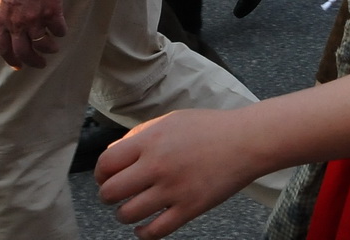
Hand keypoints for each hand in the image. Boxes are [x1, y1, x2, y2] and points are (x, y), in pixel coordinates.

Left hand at [0, 0, 66, 68]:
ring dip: (50, 48)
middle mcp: (17, 22)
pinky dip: (61, 32)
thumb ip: (8, 14)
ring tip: (53, 46)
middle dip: (34, 61)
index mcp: (2, 19)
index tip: (19, 67)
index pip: (4, 48)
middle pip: (24, 51)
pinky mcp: (52, 10)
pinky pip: (58, 30)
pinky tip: (61, 29)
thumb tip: (14, 27)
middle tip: (41, 63)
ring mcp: (34, 17)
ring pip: (43, 44)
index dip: (12, 60)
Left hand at [97, 109, 259, 239]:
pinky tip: (144, 226)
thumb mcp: (172, 120)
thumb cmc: (211, 128)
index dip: (101, 174)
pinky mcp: (190, 208)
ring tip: (134, 208)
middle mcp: (158, 165)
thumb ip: (140, 135)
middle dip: (109, 196)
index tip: (108, 178)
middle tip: (120, 194)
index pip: (105, 164)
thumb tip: (113, 154)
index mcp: (151, 141)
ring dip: (125, 214)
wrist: (248, 140)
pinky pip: (154, 232)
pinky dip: (143, 233)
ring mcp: (174, 189)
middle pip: (110, 192)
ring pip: (127, 215)